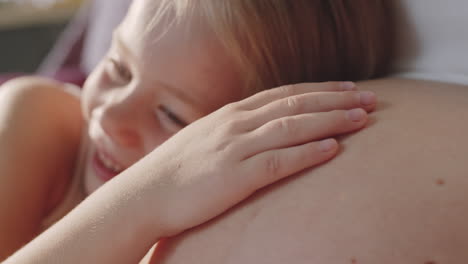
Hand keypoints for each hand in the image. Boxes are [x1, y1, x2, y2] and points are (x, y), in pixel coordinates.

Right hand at [133, 82, 375, 236]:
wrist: (143, 195)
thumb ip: (233, 132)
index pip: (283, 94)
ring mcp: (236, 148)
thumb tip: (258, 131)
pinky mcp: (235, 176)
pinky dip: (309, 153)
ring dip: (331, 122)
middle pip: (295, 105)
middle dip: (335, 101)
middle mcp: (236, 124)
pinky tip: (333, 150)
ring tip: (362, 119)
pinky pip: (279, 161)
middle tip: (369, 99)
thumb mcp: (206, 140)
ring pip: (293, 127)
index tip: (346, 89)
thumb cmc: (174, 171)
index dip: (318, 90)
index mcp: (230, 115)